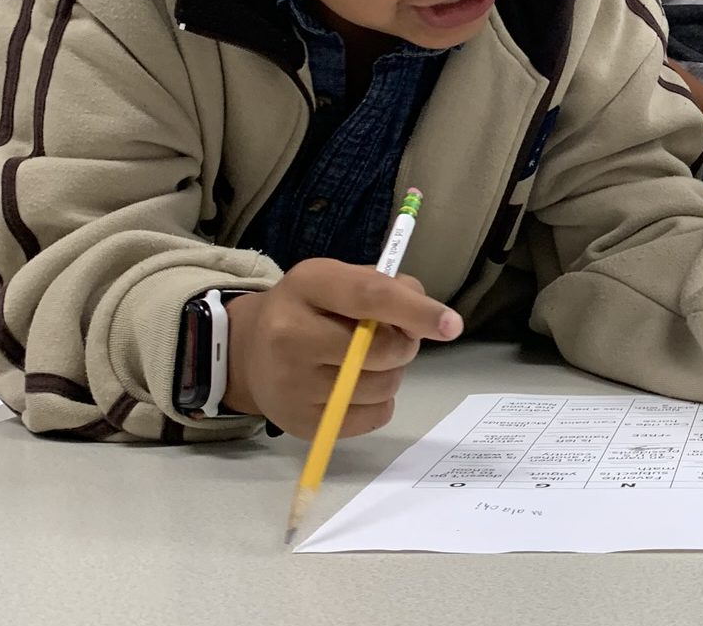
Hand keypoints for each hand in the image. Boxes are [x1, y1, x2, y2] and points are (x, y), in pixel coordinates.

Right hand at [222, 258, 462, 437]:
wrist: (250, 350)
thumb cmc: (310, 307)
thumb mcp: (339, 278)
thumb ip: (386, 286)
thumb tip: (430, 316)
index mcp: (307, 285)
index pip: (370, 296)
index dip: (416, 310)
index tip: (452, 324)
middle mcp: (291, 335)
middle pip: (379, 349)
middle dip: (404, 344)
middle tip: (395, 338)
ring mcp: (293, 384)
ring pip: (382, 386)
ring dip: (393, 373)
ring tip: (370, 362)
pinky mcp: (301, 424)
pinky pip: (373, 417)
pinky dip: (381, 402)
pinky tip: (359, 386)